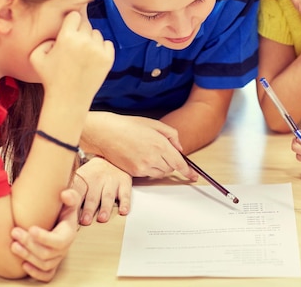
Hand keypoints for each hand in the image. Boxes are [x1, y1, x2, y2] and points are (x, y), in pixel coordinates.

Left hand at [9, 189, 79, 281]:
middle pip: (47, 254)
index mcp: (68, 234)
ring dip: (27, 257)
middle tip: (15, 232)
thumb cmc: (64, 210)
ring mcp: (57, 258)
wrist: (62, 219)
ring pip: (44, 264)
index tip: (31, 229)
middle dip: (29, 245)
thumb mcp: (70, 201)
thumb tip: (64, 194)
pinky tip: (23, 265)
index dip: (44, 238)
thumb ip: (70, 196)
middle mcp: (64, 248)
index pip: (58, 241)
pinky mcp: (51, 264)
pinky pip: (47, 275)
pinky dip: (36, 273)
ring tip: (13, 245)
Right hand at [30, 11, 114, 108]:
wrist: (68, 99)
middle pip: (86, 24)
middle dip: (80, 32)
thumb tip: (58, 34)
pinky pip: (108, 44)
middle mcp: (84, 41)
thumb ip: (44, 39)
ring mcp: (98, 50)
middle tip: (74, 46)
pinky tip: (92, 58)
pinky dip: (102, 48)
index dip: (71, 22)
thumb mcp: (36, 57)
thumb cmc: (50, 78)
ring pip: (97, 34)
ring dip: (90, 40)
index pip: (74, 15)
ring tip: (82, 54)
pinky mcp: (108, 59)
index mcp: (66, 37)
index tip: (69, 30)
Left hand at [72, 156, 131, 223]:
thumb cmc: (92, 174)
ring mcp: (111, 181)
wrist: (112, 157)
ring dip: (105, 208)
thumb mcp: (80, 178)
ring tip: (102, 218)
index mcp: (83, 178)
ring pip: (108, 196)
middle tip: (85, 221)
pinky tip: (123, 211)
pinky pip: (125, 194)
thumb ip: (70, 191)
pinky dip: (125, 203)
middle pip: (92, 195)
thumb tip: (56, 207)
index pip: (76, 190)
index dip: (72, 199)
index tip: (68, 206)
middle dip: (89, 208)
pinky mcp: (124, 183)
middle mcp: (97, 179)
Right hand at [82, 112, 197, 180]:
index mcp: (160, 144)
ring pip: (161, 174)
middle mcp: (153, 157)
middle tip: (163, 153)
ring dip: (161, 167)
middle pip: (171, 169)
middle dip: (171, 163)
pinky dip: (150, 170)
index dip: (188, 171)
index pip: (179, 163)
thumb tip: (179, 149)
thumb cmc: (129, 126)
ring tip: (151, 154)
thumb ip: (172, 135)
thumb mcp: (155, 124)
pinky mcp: (134, 172)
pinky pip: (149, 175)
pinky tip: (143, 158)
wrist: (107, 133)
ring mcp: (143, 166)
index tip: (193, 176)